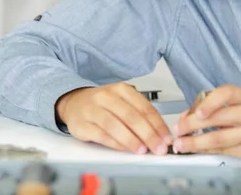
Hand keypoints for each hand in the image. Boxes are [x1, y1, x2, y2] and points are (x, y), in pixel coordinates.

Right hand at [56, 83, 172, 154]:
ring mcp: (92, 109)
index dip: (158, 125)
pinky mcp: (82, 124)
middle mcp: (107, 97)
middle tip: (158, 147)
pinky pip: (101, 135)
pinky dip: (115, 143)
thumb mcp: (123, 102)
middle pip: (132, 117)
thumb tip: (160, 134)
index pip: (144, 108)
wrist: (74, 103)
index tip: (166, 138)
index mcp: (121, 89)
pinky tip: (125, 149)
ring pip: (115, 125)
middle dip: (148, 134)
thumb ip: (140, 115)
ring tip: (142, 150)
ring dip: (132, 140)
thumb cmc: (103, 104)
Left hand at [171, 85, 240, 165]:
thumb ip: (217, 108)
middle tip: (178, 130)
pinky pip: (226, 151)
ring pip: (220, 139)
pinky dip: (208, 151)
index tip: (196, 111)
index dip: (210, 101)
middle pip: (219, 118)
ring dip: (196, 142)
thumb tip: (187, 116)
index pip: (228, 93)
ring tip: (182, 144)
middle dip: (193, 125)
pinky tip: (198, 150)